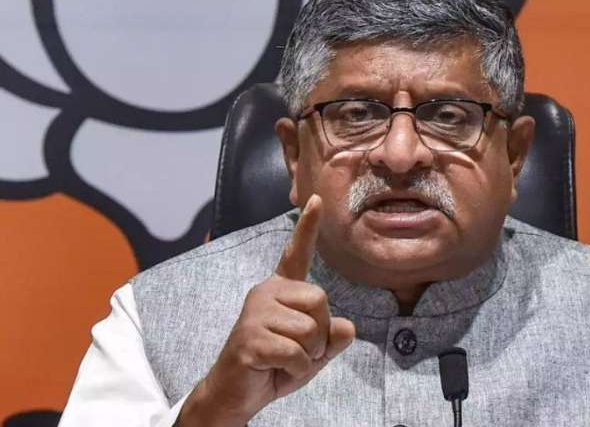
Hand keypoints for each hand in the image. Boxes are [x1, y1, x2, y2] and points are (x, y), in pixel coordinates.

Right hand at [178, 195, 355, 425]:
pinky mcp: (250, 338)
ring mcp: (255, 313)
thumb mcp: (314, 352)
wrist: (237, 394)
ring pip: (310, 328)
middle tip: (300, 349)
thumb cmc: (275, 366)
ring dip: (308, 355)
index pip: (297, 253)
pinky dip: (296, 369)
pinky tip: (276, 369)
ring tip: (285, 360)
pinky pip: (296, 353)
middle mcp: (266, 292)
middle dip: (320, 332)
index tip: (316, 199)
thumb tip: (347, 327)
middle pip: (320, 300)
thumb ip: (333, 338)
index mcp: (282, 289)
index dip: (308, 226)